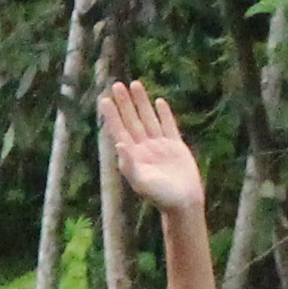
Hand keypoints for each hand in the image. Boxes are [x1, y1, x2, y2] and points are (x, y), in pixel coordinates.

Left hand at [100, 79, 204, 218]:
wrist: (184, 203)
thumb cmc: (161, 197)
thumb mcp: (142, 182)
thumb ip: (129, 164)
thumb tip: (118, 143)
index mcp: (133, 156)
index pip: (119, 130)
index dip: (112, 115)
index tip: (104, 100)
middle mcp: (144, 149)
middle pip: (132, 120)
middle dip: (124, 103)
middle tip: (116, 85)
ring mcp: (160, 146)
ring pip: (148, 119)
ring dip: (141, 102)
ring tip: (135, 84)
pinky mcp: (176, 147)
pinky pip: (168, 126)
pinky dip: (164, 114)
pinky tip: (159, 102)